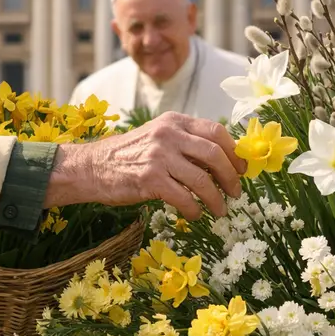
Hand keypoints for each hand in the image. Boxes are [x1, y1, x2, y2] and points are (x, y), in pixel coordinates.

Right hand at [43, 112, 246, 218]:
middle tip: (236, 193)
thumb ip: (186, 143)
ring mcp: (159, 156)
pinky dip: (194, 209)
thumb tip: (223, 161)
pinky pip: (184, 197)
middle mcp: (168, 134)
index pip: (216, 131)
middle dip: (231, 177)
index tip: (242, 169)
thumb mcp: (158, 137)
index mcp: (174, 121)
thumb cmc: (129, 155)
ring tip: (220, 210)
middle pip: (215, 154)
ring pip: (202, 179)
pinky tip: (195, 214)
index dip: (234, 152)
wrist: (92, 166)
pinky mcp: (150, 179)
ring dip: (216, 199)